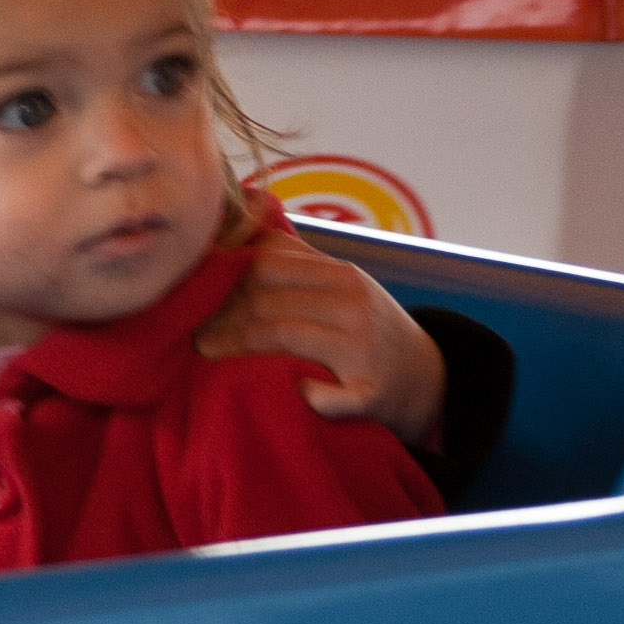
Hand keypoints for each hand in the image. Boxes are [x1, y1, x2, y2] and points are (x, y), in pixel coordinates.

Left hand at [202, 221, 447, 447]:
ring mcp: (363, 349)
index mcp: (342, 276)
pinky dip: (304, 394)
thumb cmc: (368, 329)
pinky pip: (326, 394)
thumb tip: (246, 229)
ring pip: (282, 337)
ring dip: (237, 349)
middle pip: (268, 301)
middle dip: (223, 318)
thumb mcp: (344, 286)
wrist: (427, 378)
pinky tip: (285, 394)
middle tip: (197, 336)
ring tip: (208, 356)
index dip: (229, 284)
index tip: (205, 302)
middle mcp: (353, 305)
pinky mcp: (370, 394)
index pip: (269, 266)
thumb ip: (300, 262)